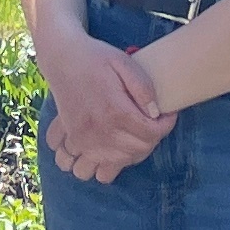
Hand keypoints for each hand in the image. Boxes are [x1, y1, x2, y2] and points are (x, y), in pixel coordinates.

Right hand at [36, 34, 173, 184]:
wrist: (62, 57)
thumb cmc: (95, 58)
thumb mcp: (124, 63)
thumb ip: (144, 88)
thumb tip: (155, 113)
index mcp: (115, 112)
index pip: (151, 134)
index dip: (166, 125)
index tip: (168, 114)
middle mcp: (99, 132)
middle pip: (135, 153)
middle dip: (149, 141)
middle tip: (150, 123)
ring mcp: (82, 141)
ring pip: (107, 171)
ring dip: (121, 159)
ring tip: (126, 140)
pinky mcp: (71, 141)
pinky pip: (82, 169)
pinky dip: (93, 166)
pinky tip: (103, 149)